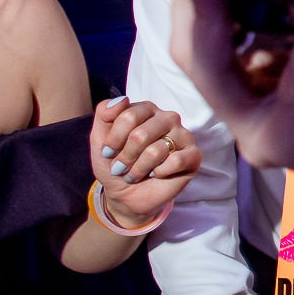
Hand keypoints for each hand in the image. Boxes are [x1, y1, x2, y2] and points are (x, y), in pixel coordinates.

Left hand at [90, 95, 197, 224]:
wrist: (125, 195)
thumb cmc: (114, 164)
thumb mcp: (99, 139)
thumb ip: (104, 113)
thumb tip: (123, 99)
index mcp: (147, 110)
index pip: (128, 116)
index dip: (114, 139)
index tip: (107, 152)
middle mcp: (168, 118)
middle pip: (140, 134)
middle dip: (125, 157)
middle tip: (120, 167)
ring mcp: (183, 135)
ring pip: (155, 151)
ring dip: (138, 169)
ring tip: (135, 174)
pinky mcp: (193, 155)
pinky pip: (175, 161)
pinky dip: (159, 173)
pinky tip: (156, 174)